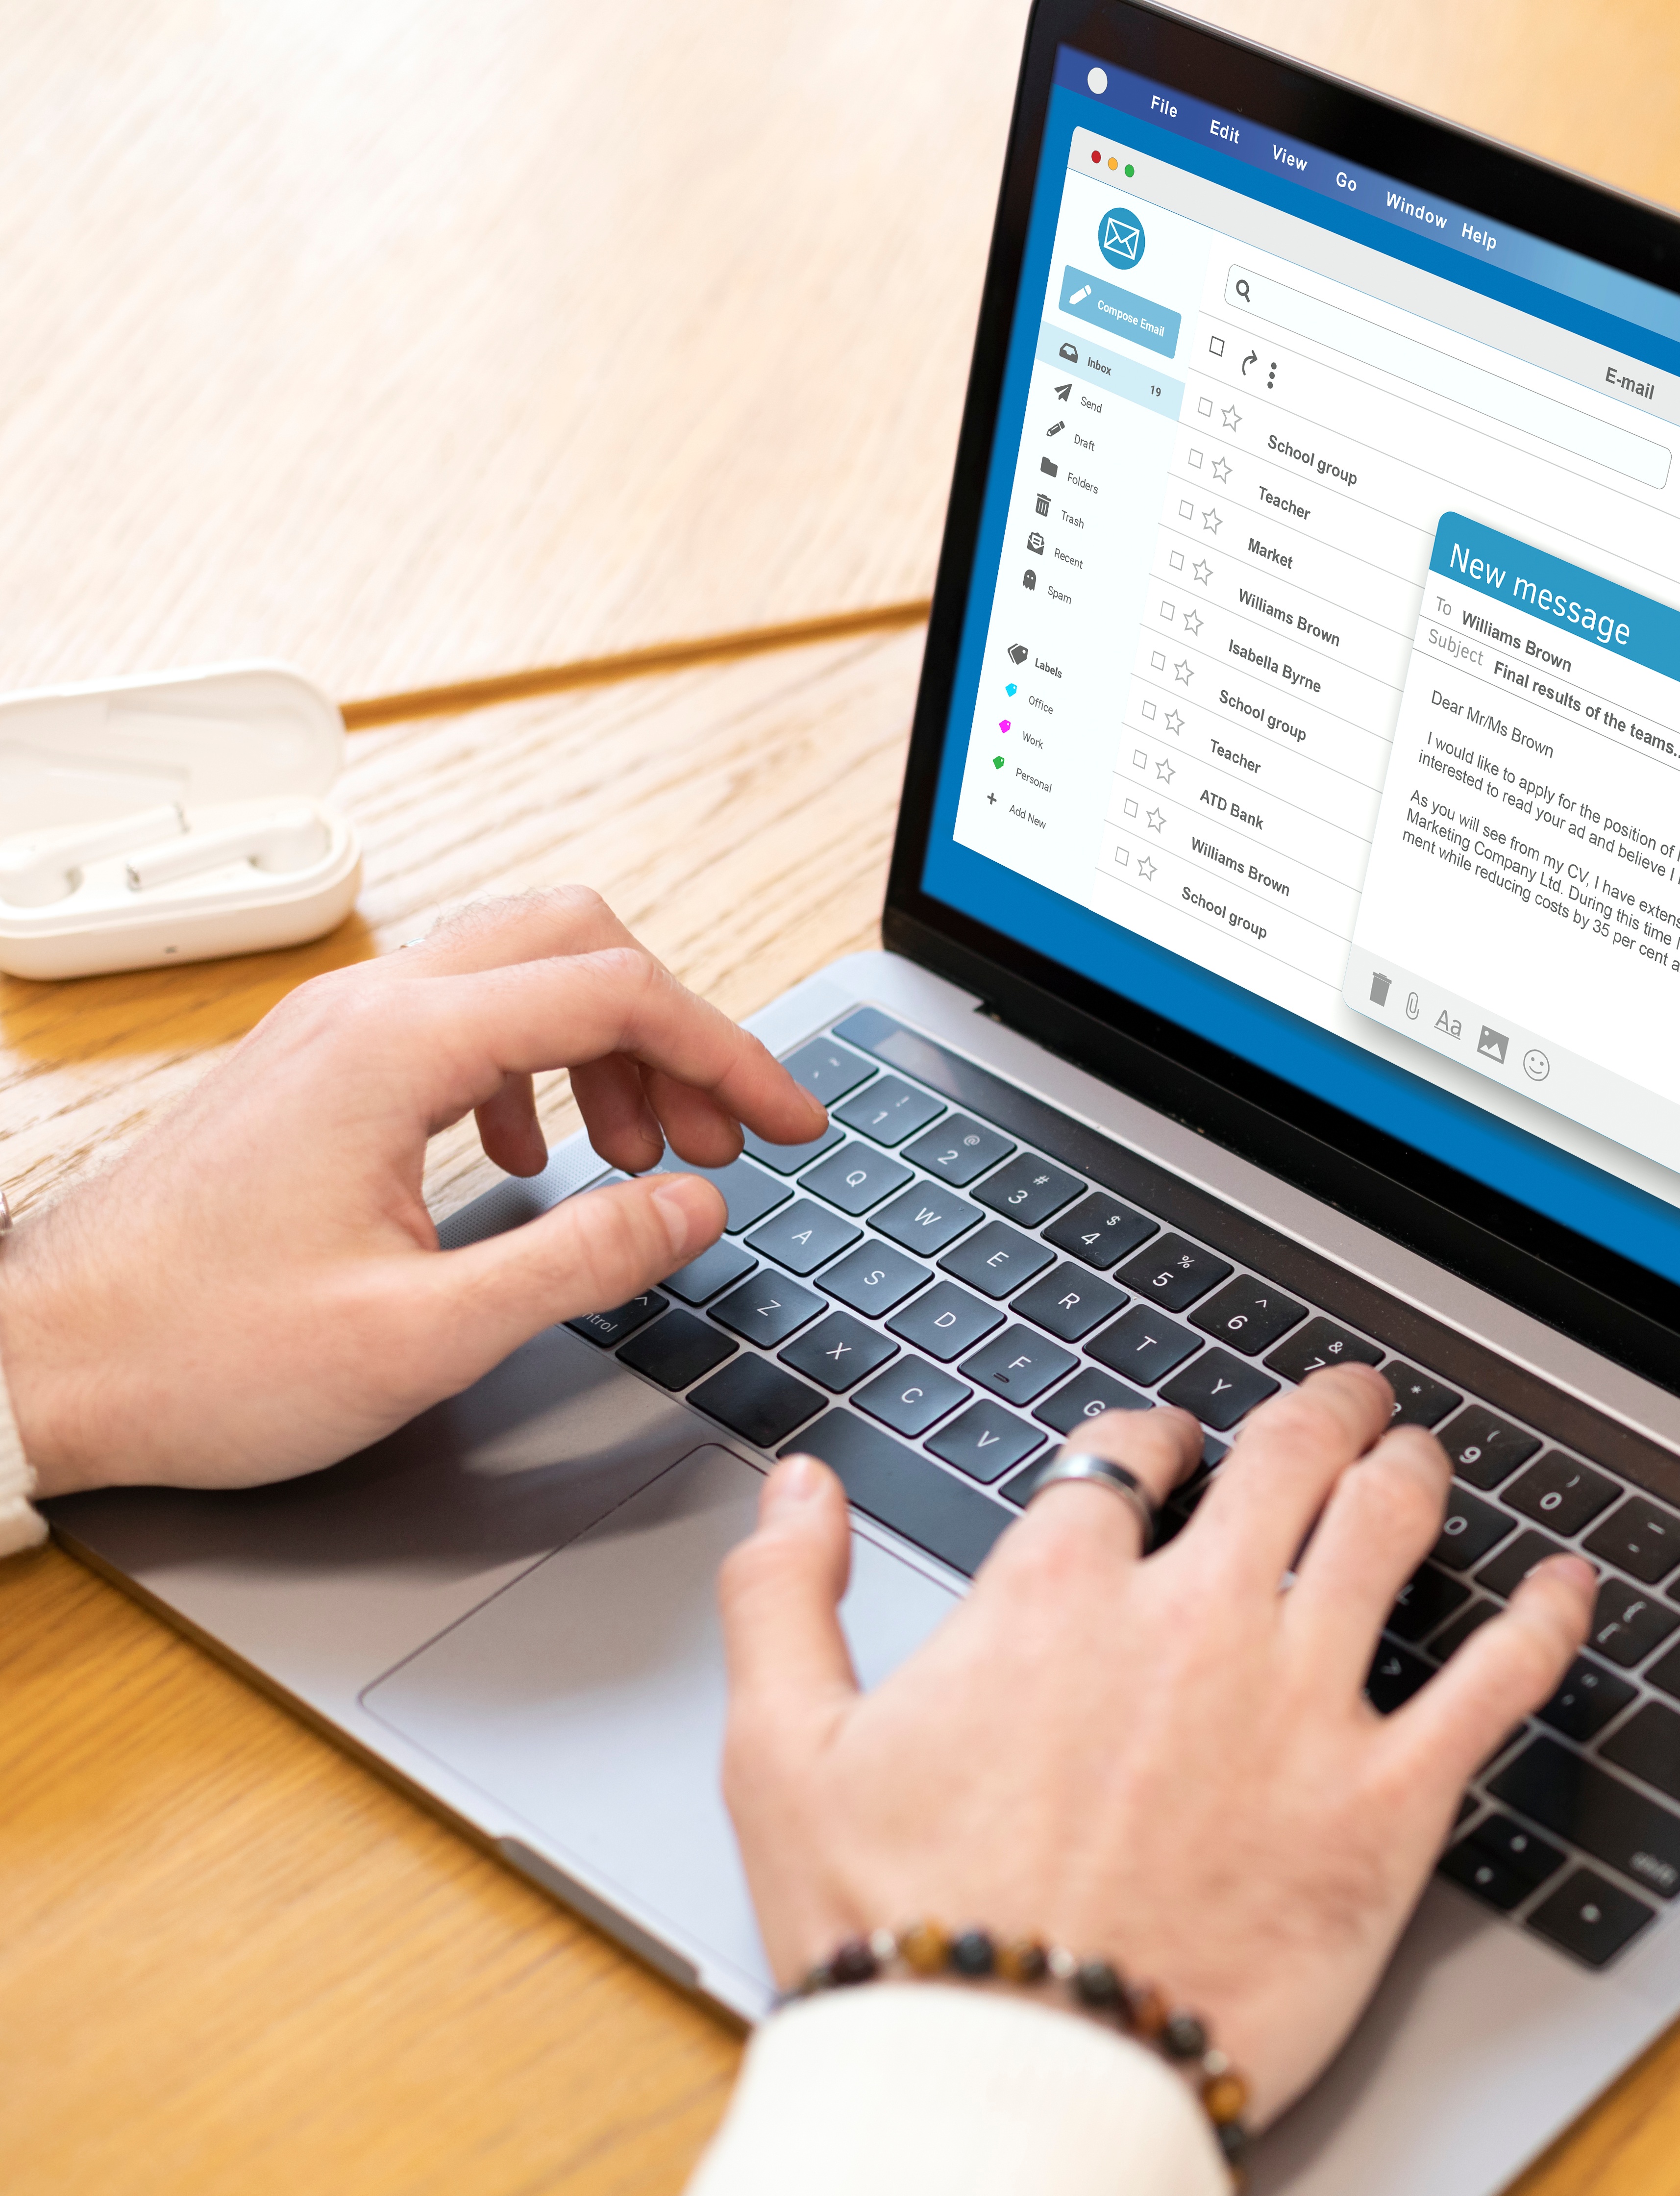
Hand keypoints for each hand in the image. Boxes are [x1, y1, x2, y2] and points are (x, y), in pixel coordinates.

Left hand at [0, 887, 824, 1495]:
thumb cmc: (197, 1355)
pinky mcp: (313, 1067)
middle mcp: (364, 1008)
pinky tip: (534, 1160)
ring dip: (606, 1048)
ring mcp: (331, 1030)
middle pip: (576, 944)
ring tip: (644, 1154)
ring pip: (517, 972)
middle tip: (726, 1134)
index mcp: (398, 1049)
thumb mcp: (422, 1336)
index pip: (619, 996)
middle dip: (676, 1032)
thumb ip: (581, 1263)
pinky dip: (535, 1067)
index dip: (732, 1057)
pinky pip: (458, 1018)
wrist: (37, 1359)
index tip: (791, 1124)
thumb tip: (693, 1206)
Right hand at [718, 1363, 1597, 2118]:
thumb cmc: (898, 1935)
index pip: (1122, 1456)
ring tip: (1423, 1460)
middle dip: (1318, 1413)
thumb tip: (797, 1491)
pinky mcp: (1384, 1800)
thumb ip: (782, 1598)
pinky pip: (1497, 1679)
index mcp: (1055, 1601)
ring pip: (1389, 1526)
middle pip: (1284, 1459)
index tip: (1169, 1444)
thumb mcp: (780, 1753)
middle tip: (1340, 1405)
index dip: (1153, 1433)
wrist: (1006, 2073)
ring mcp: (1300, 1702)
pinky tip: (1570, 1589)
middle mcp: (1192, 1623)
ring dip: (1414, 1474)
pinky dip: (1546, 1621)